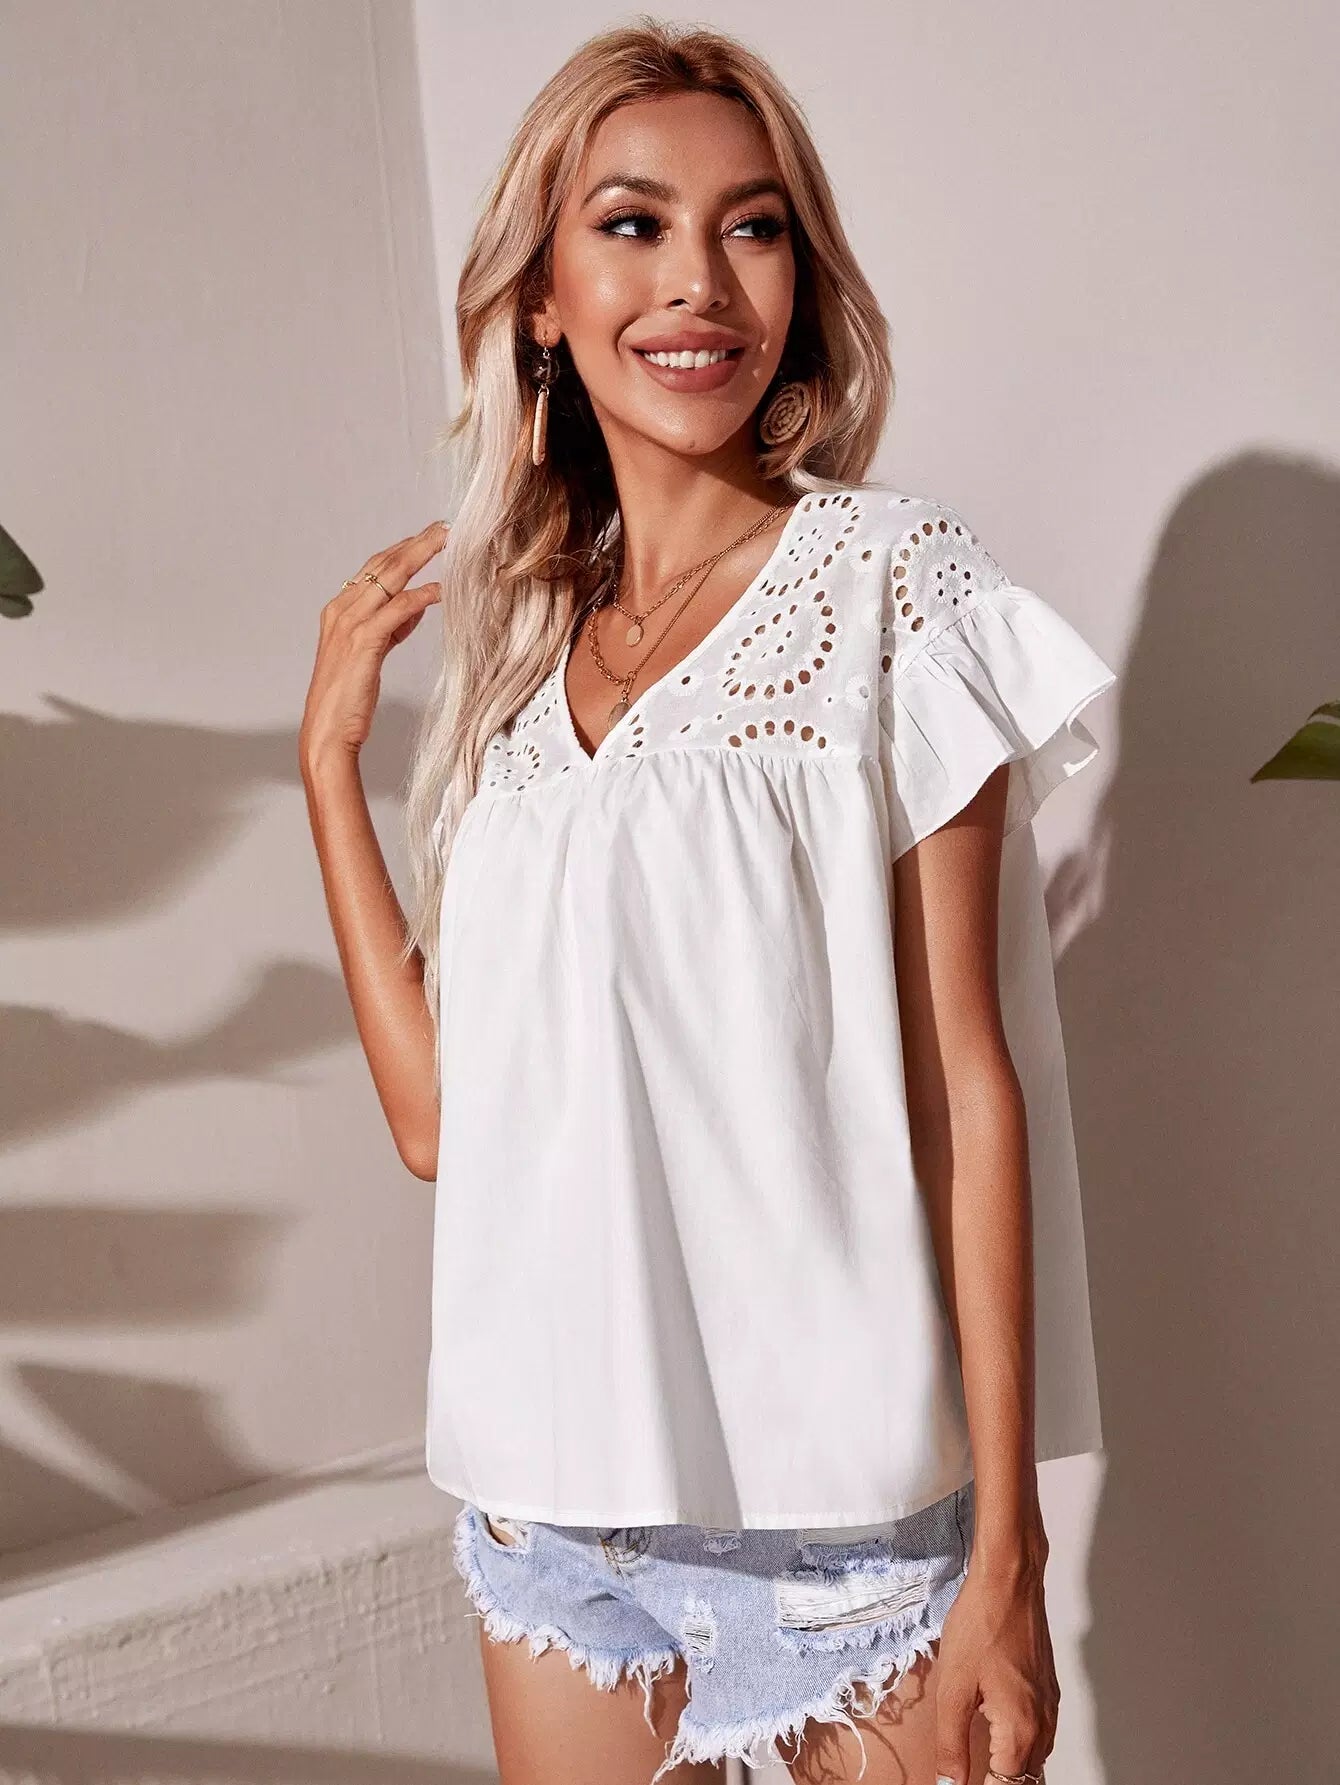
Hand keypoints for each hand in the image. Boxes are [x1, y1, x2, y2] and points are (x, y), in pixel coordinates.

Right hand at [299, 520, 448, 772]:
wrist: (327, 732)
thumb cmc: (348, 699)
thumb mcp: (371, 655)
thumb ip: (390, 628)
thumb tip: (415, 607)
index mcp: (339, 610)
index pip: (374, 568)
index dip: (402, 549)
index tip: (428, 536)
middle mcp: (341, 610)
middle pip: (382, 565)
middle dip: (415, 543)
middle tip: (443, 527)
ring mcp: (350, 624)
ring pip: (389, 578)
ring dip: (420, 556)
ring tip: (447, 541)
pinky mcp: (364, 643)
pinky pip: (396, 610)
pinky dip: (420, 596)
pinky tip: (441, 590)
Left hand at [933, 1545, 1058, 1784]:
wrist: (1009, 1580)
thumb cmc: (981, 1623)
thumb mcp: (953, 1687)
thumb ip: (951, 1743)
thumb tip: (950, 1782)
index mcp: (1021, 1730)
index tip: (960, 1782)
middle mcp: (1042, 1724)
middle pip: (1024, 1779)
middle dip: (998, 1782)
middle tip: (966, 1773)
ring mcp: (1049, 1707)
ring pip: (1034, 1760)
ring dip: (1010, 1770)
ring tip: (979, 1765)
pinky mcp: (1047, 1691)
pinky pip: (1038, 1736)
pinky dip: (1019, 1748)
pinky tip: (996, 1739)